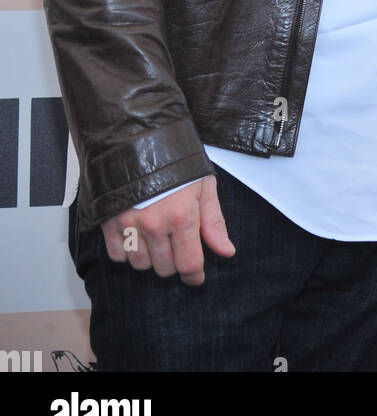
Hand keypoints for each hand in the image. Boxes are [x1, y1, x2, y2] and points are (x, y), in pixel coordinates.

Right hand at [101, 174, 235, 284]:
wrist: (140, 139)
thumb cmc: (176, 161)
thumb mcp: (203, 187)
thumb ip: (214, 223)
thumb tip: (226, 251)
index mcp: (181, 216)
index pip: (189, 264)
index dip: (194, 276)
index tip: (196, 277)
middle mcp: (154, 224)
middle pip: (165, 268)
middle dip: (174, 262)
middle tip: (176, 244)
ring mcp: (129, 224)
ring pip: (142, 265)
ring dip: (150, 257)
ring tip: (156, 237)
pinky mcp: (109, 222)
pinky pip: (118, 256)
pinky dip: (127, 252)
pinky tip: (136, 236)